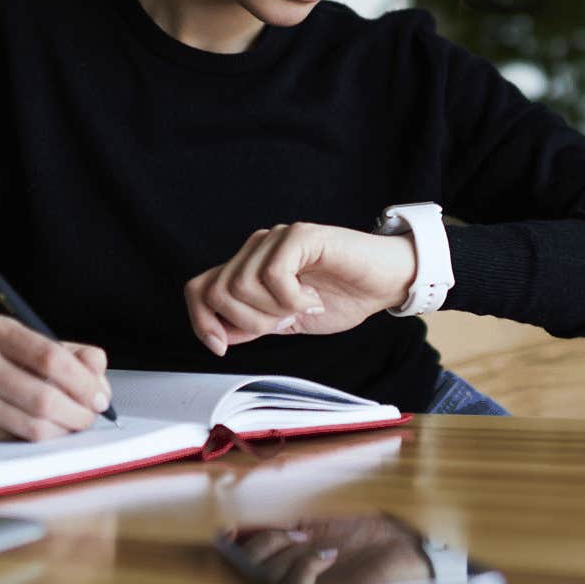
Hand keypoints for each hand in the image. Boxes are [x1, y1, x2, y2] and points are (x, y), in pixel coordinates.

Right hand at [0, 313, 110, 440]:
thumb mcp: (27, 342)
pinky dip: (36, 440)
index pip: (50, 358)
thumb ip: (70, 355)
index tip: (100, 397)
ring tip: (70, 425)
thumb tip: (99, 379)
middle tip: (89, 417)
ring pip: (31, 426)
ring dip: (62, 431)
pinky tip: (41, 430)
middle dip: (78, 413)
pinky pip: (13, 441)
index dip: (83, 383)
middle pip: (43, 398)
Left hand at [183, 222, 415, 355]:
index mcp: (249, 268)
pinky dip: (292, 298)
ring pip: (242, 284)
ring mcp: (277, 238)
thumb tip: (218, 334)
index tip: (221, 347)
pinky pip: (274, 274)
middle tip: (285, 322)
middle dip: (249, 321)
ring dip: (274, 310)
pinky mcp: (301, 235)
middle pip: (217, 291)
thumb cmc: (342, 298)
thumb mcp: (287, 322)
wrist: (385, 283)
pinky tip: (313, 299)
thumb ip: (253, 324)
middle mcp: (257, 248)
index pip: (199, 288)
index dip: (200, 321)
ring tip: (303, 308)